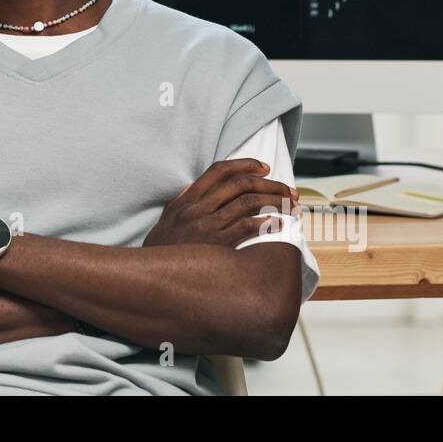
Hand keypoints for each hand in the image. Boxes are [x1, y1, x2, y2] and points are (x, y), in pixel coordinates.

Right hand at [143, 158, 298, 248]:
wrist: (151, 277)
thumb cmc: (161, 250)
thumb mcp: (166, 219)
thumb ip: (179, 202)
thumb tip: (191, 187)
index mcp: (188, 199)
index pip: (220, 170)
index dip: (245, 164)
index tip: (264, 167)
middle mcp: (198, 208)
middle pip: (241, 185)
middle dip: (271, 185)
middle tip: (288, 190)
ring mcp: (208, 226)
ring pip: (249, 203)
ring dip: (275, 202)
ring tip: (291, 207)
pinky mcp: (218, 245)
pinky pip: (247, 228)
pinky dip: (266, 222)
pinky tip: (279, 223)